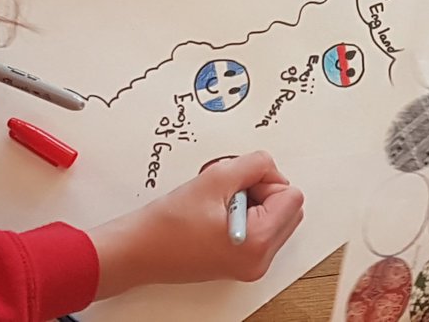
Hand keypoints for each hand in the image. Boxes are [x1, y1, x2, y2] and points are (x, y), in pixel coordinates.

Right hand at [91, 152, 303, 297]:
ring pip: (275, 217)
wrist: (137, 251)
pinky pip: (260, 229)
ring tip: (220, 203)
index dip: (266, 179)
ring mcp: (251, 264)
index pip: (291, 196)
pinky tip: (217, 214)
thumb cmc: (167, 224)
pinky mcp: (240, 262)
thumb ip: (254, 164)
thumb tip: (271, 164)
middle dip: (263, 190)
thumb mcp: (216, 178)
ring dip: (254, 201)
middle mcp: (259, 260)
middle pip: (289, 208)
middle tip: (229, 191)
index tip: (238, 182)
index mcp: (258, 243)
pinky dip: (246, 214)